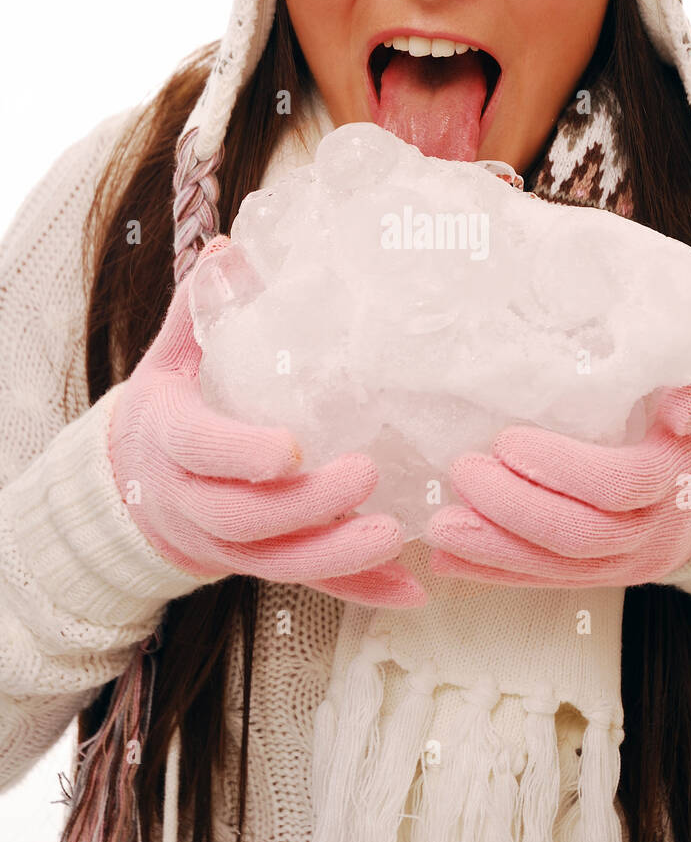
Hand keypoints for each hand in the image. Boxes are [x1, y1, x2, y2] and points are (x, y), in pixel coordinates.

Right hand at [108, 234, 425, 607]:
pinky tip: (409, 590)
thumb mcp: (171, 360)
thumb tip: (228, 251)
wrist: (131, 488)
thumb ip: (200, 311)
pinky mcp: (257, 564)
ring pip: (277, 561)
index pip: (202, 452)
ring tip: (393, 535)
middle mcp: (193, 502)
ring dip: (337, 556)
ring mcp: (225, 542)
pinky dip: (357, 589)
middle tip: (365, 473)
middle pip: (245, 517)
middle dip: (305, 504)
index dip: (242, 455)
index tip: (289, 448)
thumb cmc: (169, 411)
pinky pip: (305, 584)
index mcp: (172, 441)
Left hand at [422, 355, 690, 587]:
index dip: (562, 467)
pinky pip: (546, 582)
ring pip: (556, 568)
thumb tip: (681, 403)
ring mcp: (626, 564)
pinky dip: (494, 574)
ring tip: (439, 524)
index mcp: (679, 482)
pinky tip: (445, 559)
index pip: (618, 485)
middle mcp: (652, 534)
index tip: (507, 440)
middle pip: (579, 534)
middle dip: (514, 508)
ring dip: (493, 550)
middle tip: (462, 470)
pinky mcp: (602, 577)